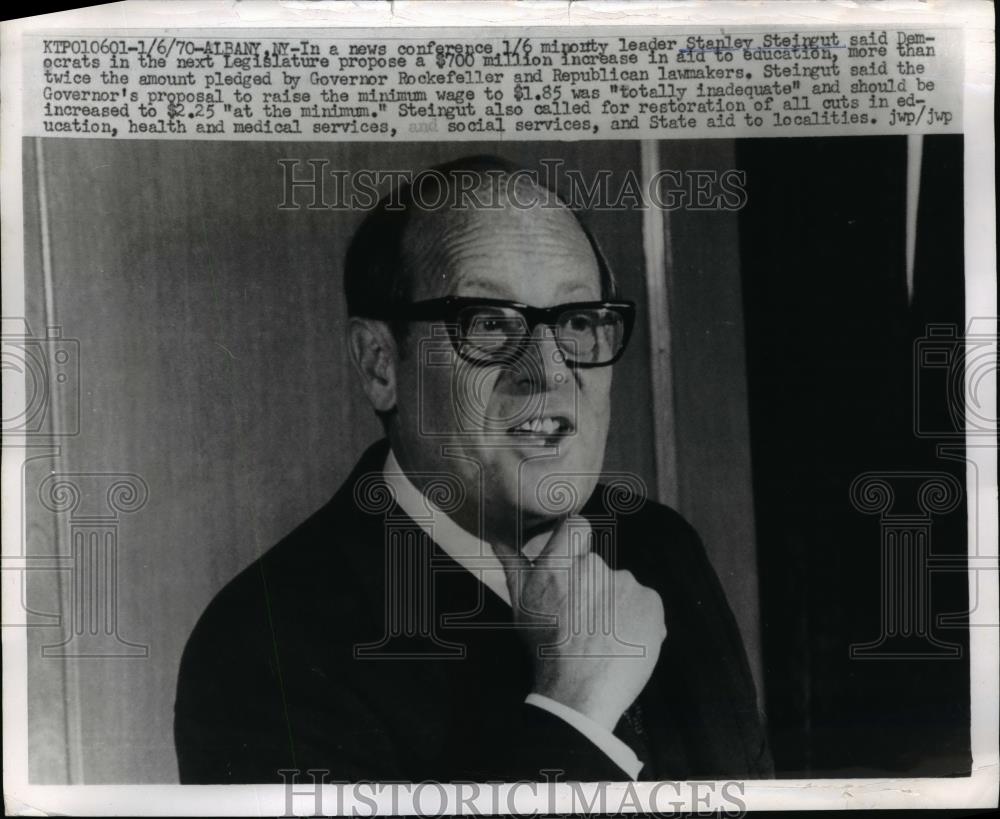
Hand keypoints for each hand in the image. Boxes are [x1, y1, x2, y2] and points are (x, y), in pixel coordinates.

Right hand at [494, 517, 666, 731]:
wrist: (580, 694)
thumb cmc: (545, 649)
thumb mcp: (521, 606)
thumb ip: (513, 565)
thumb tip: (498, 536)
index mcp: (561, 565)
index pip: (576, 526)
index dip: (576, 542)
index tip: (574, 565)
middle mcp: (594, 567)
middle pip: (598, 566)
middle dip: (592, 587)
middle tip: (584, 620)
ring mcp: (627, 584)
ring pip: (622, 587)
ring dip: (616, 605)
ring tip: (604, 637)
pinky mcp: (651, 602)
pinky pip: (645, 603)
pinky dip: (638, 618)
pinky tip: (624, 640)